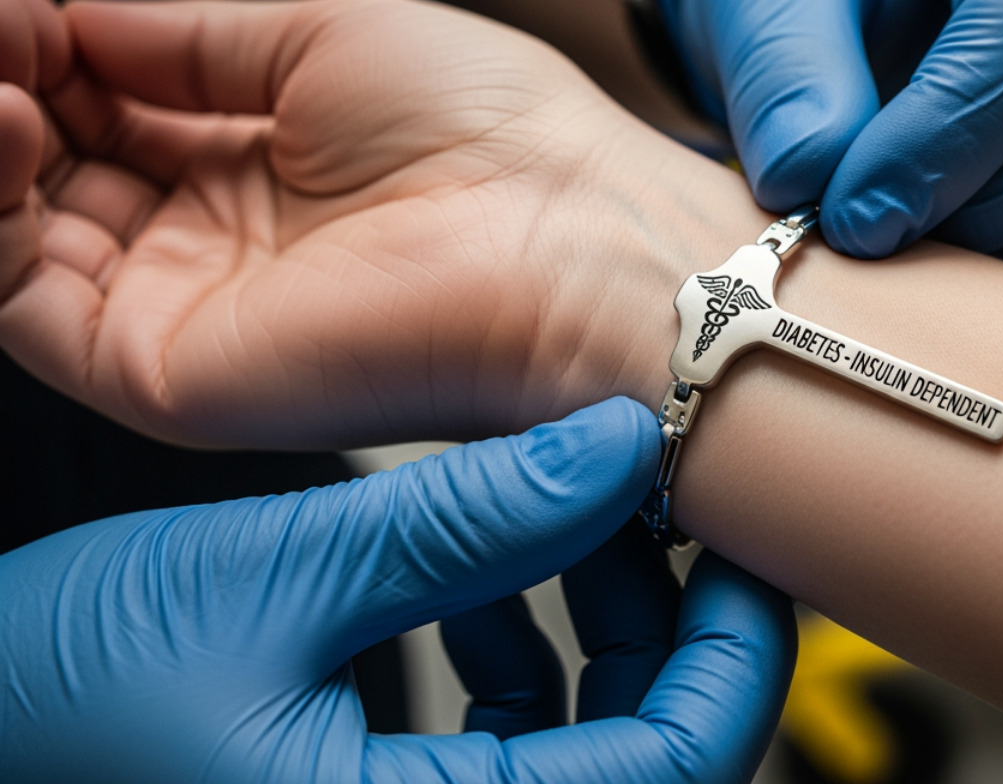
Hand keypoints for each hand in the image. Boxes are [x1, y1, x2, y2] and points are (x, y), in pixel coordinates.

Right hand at [0, 0, 756, 447]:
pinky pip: (22, 305)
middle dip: (13, 97)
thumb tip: (80, 23)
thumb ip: (192, 43)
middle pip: (56, 176)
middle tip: (2, 36)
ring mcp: (188, 313)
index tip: (27, 8)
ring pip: (21, 239)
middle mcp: (214, 249)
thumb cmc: (492, 130)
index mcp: (260, 171)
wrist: (570, 234)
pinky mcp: (168, 375)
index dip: (55, 57)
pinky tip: (11, 125)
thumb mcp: (326, 44)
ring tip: (6, 81)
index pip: (111, 115)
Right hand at [0, 398, 796, 783]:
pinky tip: (464, 577)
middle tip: (636, 504)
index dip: (736, 654)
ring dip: (585, 625)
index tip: (742, 547)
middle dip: (658, 624)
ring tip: (542, 518)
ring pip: (578, 741)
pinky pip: (501, 741)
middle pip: (645, 753)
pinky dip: (512, 653)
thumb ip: (463, 520)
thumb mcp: (272, 581)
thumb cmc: (56, 692)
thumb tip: (615, 443)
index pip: (676, 770)